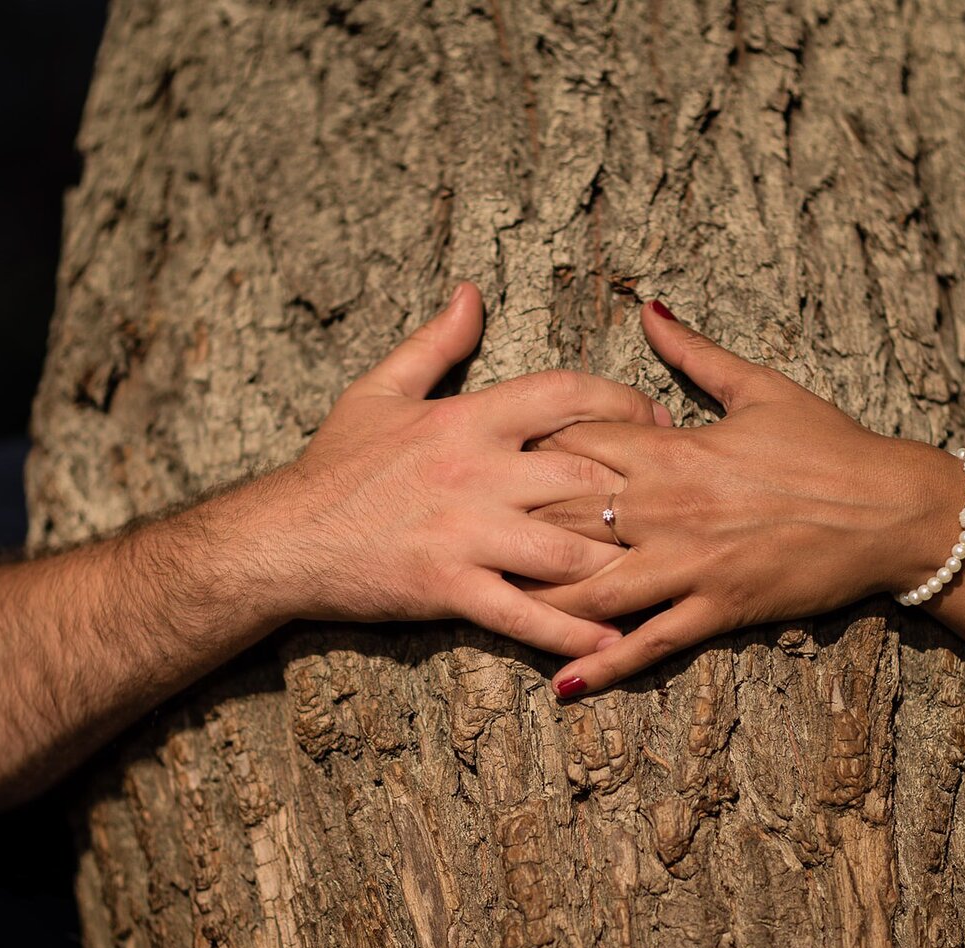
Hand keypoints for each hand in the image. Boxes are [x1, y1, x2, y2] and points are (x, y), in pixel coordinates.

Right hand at [245, 281, 673, 655]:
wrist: (283, 537)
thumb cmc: (335, 466)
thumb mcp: (379, 390)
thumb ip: (436, 343)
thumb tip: (472, 292)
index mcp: (468, 418)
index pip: (565, 394)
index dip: (622, 403)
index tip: (658, 421)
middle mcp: (477, 472)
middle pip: (585, 473)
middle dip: (639, 490)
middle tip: (681, 503)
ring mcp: (466, 533)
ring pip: (568, 547)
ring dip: (620, 561)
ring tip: (663, 571)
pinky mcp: (450, 588)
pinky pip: (525, 613)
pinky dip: (573, 629)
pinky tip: (613, 639)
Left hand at [526, 301, 957, 693]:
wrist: (893, 509)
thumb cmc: (829, 445)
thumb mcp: (760, 387)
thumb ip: (694, 354)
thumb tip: (649, 308)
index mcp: (673, 448)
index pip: (575, 443)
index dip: (525, 451)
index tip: (487, 457)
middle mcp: (668, 508)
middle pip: (565, 518)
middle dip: (509, 528)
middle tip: (457, 537)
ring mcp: (691, 565)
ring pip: (594, 588)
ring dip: (539, 601)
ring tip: (487, 611)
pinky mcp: (719, 609)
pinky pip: (652, 643)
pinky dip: (606, 663)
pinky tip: (562, 681)